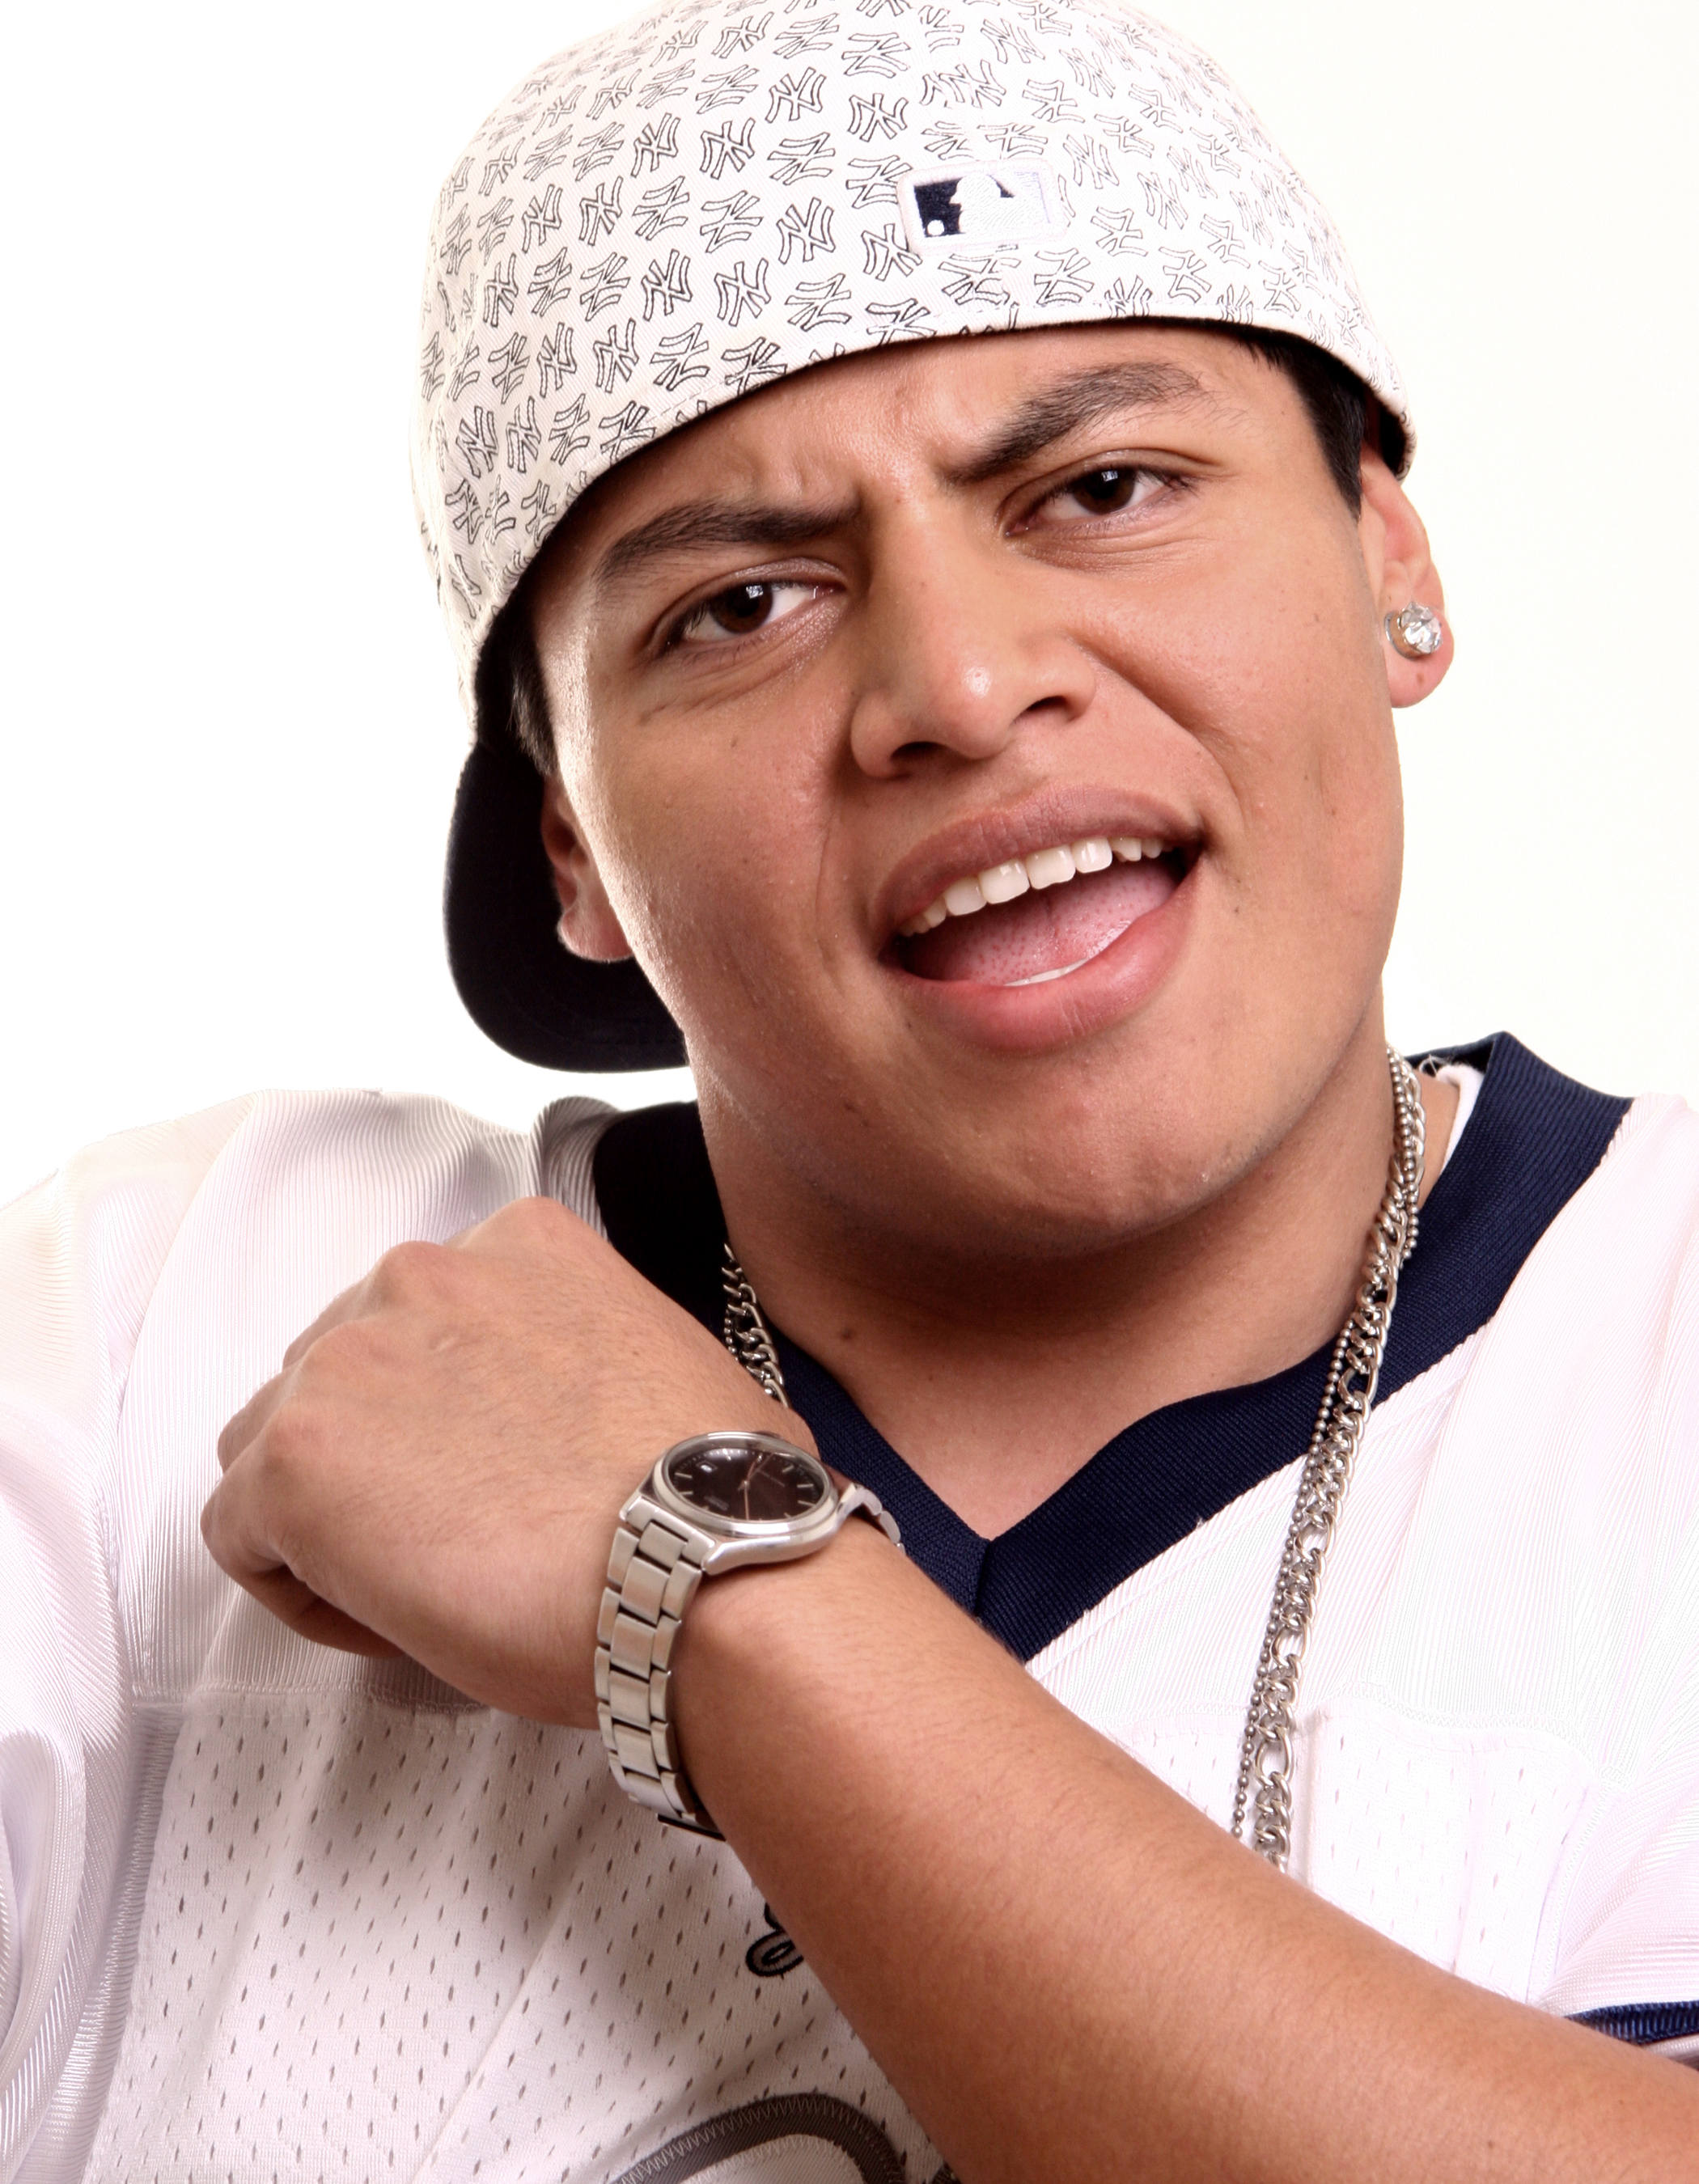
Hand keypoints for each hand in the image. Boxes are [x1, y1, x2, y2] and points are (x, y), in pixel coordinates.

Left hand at [203, 1196, 803, 1725]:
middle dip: (382, 1464)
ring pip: (272, 1447)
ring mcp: (346, 1358)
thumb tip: (607, 1422)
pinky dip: (300, 1588)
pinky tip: (393, 1618)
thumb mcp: (673, 1357)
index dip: (447, 1423)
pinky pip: (240, 1533)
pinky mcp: (292, 1457)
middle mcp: (418, 1273)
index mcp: (515, 1243)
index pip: (422, 1323)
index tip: (490, 1486)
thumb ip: (597, 1355)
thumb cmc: (716, 1496)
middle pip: (341, 1376)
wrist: (700, 1567)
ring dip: (329, 1520)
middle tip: (454, 1545)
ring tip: (422, 1591)